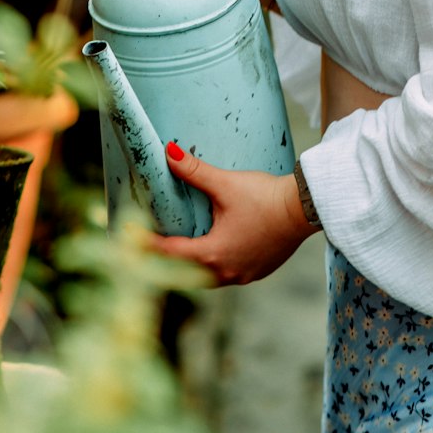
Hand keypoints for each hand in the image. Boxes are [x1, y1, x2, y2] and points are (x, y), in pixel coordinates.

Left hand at [148, 143, 315, 284]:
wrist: (305, 209)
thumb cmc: (266, 199)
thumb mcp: (226, 185)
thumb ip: (195, 172)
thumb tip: (170, 154)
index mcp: (212, 254)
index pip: (168, 252)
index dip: (145, 244)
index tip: (128, 239)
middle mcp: (225, 272)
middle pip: (185, 273)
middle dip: (165, 262)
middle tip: (148, 247)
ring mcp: (243, 275)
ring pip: (206, 278)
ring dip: (191, 267)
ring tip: (178, 252)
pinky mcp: (258, 271)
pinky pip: (227, 275)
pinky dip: (213, 267)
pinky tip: (213, 253)